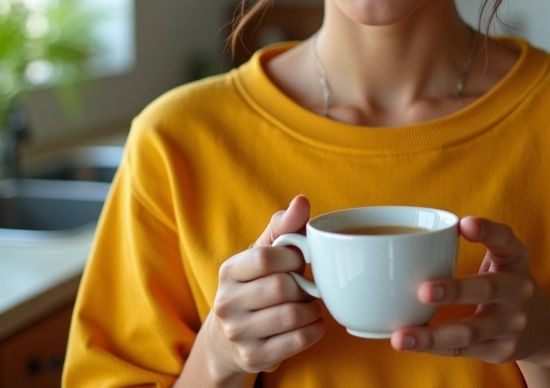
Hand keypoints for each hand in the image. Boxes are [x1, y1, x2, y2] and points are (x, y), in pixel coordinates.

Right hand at [203, 195, 325, 379]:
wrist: (230, 336)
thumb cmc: (257, 283)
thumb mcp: (265, 252)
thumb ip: (284, 226)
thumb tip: (301, 201)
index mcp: (229, 271)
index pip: (265, 258)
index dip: (291, 257)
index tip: (299, 260)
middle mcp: (227, 303)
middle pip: (281, 288)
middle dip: (303, 285)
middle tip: (306, 285)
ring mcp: (238, 333)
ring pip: (291, 316)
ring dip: (311, 308)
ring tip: (310, 303)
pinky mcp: (253, 357)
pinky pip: (295, 342)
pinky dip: (313, 330)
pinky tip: (313, 322)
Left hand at [391, 216, 549, 365]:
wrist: (542, 326)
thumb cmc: (505, 278)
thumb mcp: (503, 253)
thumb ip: (478, 237)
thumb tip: (432, 230)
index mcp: (516, 258)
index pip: (505, 240)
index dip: (487, 231)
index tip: (464, 224)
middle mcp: (518, 291)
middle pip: (488, 290)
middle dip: (455, 291)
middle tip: (423, 290)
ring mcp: (511, 324)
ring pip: (470, 330)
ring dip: (434, 335)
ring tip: (402, 337)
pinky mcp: (499, 350)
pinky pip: (462, 350)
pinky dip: (435, 347)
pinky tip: (410, 343)